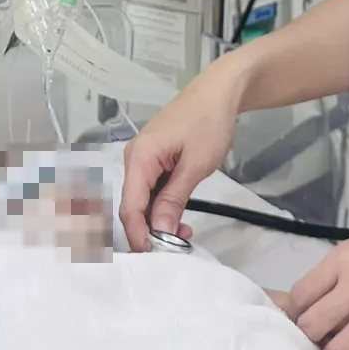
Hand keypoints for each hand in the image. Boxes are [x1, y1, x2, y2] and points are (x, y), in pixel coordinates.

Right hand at [119, 62, 245, 249]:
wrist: (219, 91)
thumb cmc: (209, 123)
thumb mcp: (195, 165)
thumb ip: (174, 199)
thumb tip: (159, 233)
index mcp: (139, 158)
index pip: (130, 206)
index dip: (138, 235)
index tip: (155, 258)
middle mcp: (134, 159)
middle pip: (132, 205)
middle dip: (149, 231)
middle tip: (177, 248)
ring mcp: (143, 159)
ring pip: (143, 200)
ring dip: (158, 220)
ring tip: (185, 233)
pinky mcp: (154, 160)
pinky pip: (152, 189)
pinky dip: (163, 206)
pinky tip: (179, 217)